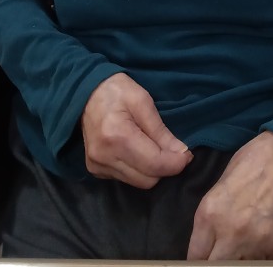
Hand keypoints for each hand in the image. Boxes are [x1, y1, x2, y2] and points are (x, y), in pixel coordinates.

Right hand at [81, 72, 192, 188]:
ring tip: (153, 147)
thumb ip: (161, 130)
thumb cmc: (117, 90)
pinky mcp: (94, 170)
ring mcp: (97, 166)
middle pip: (147, 179)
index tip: (187, 154)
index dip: (176, 163)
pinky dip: (137, 169)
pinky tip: (137, 151)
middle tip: (172, 149)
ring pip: (138, 183)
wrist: (85, 92)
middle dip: (164, 167)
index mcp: (117, 136)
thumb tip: (181, 153)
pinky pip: (126, 179)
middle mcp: (104, 157)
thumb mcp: (142, 101)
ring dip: (151, 170)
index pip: (154, 165)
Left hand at [187, 131, 272, 259]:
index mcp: (210, 214)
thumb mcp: (217, 190)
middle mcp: (231, 231)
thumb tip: (206, 251)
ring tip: (245, 242)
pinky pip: (266, 262)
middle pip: (217, 266)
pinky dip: (263, 256)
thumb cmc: (246, 166)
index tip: (205, 256)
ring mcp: (256, 241)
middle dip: (218, 261)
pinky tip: (263, 240)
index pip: (196, 257)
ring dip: (242, 259)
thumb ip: (209, 223)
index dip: (200, 258)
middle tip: (223, 251)